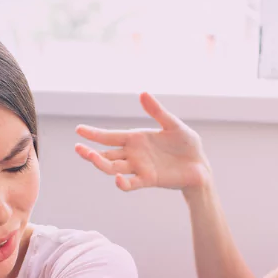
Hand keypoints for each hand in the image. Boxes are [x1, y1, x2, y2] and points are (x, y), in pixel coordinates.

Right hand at [74, 92, 211, 192]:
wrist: (200, 165)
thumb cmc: (187, 144)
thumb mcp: (173, 125)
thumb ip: (157, 111)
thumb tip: (143, 93)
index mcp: (136, 139)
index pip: (110, 136)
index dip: (94, 133)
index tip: (79, 129)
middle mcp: (133, 154)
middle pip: (106, 154)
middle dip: (90, 152)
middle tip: (78, 148)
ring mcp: (139, 168)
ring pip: (113, 167)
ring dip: (101, 164)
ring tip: (91, 157)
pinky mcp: (148, 179)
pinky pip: (131, 183)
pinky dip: (122, 183)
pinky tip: (117, 178)